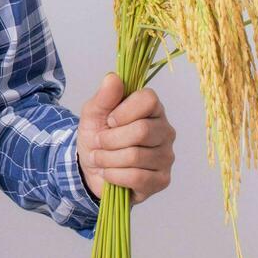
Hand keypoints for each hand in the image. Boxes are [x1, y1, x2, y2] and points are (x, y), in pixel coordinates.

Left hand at [76, 72, 176, 205]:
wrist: (91, 169)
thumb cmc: (97, 136)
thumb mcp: (93, 113)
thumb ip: (104, 96)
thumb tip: (113, 77)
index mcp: (152, 109)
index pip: (149, 100)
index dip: (123, 111)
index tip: (109, 120)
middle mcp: (165, 130)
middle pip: (142, 130)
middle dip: (110, 139)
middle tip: (98, 142)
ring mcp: (166, 156)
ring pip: (136, 156)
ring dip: (108, 159)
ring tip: (100, 158)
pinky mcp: (162, 180)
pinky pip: (138, 178)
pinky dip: (115, 176)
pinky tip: (109, 173)